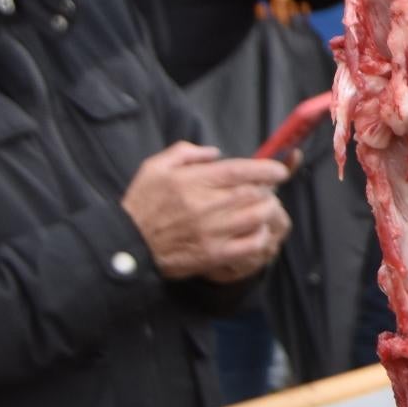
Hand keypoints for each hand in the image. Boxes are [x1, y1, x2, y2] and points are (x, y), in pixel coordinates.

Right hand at [123, 141, 290, 281]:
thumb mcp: (155, 167)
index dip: (267, 168)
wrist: (127, 245)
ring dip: (268, 211)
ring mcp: (212, 232)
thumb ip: (186, 152)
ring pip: (258, 217)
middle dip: (268, 190)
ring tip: (263, 209)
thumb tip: (215, 153)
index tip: (280, 170)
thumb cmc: (142, 204)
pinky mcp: (214, 254)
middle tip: (267, 191)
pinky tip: (257, 231)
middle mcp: (206, 205)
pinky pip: (252, 245)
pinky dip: (262, 236)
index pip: (241, 170)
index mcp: (194, 181)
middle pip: (255, 193)